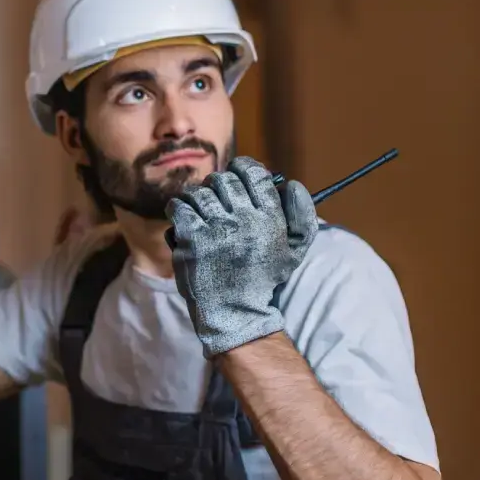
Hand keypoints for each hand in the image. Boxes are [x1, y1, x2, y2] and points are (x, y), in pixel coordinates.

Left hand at [165, 156, 317, 356]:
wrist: (234, 311)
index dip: (242, 168)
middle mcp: (244, 218)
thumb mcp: (294, 250)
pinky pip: (179, 206)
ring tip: (199, 211)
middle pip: (223, 180)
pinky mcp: (192, 238)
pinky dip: (177, 208)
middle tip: (215, 200)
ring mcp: (216, 227)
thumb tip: (291, 183)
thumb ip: (302, 215)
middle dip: (217, 186)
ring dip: (197, 198)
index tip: (236, 175)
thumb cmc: (263, 278)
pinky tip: (181, 216)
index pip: (253, 173)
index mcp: (269, 216)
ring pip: (199, 192)